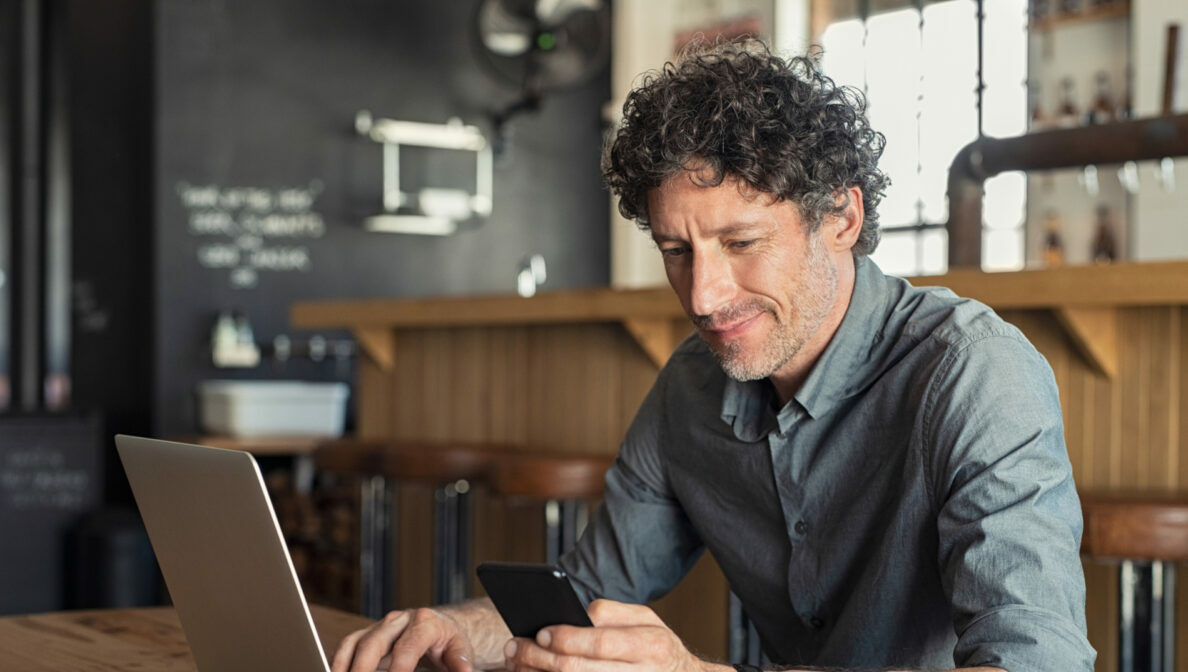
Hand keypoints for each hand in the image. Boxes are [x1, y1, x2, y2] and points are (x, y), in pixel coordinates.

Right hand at [332, 607, 475, 671]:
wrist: (439, 628)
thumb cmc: (448, 642)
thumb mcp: (459, 650)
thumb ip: (460, 662)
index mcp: (425, 623)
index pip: (407, 647)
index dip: (399, 668)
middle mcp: (399, 620)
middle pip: (374, 642)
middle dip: (363, 667)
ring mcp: (381, 626)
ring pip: (356, 642)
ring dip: (345, 665)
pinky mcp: (368, 633)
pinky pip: (348, 645)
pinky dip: (339, 661)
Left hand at [503, 599, 716, 671]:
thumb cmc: (656, 648)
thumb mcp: (647, 620)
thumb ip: (612, 613)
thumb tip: (576, 616)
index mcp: (650, 646)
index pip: (600, 642)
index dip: (566, 638)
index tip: (540, 632)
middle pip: (578, 671)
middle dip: (539, 659)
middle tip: (514, 647)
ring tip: (516, 665)